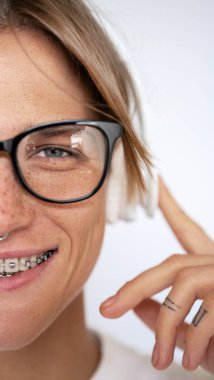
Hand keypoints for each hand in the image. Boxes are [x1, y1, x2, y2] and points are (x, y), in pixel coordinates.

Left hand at [99, 176, 213, 373]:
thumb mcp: (194, 334)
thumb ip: (165, 316)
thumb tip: (134, 304)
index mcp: (211, 267)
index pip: (188, 230)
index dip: (172, 205)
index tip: (157, 181)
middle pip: (171, 265)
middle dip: (136, 286)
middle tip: (108, 309)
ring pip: (182, 288)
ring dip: (166, 328)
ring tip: (160, 360)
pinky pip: (205, 317)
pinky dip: (193, 343)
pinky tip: (188, 364)